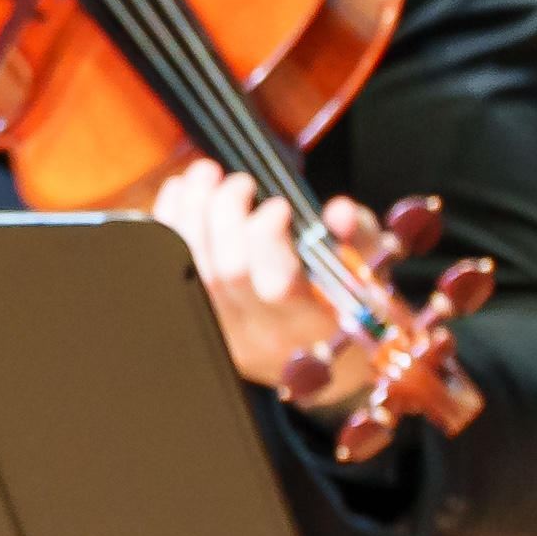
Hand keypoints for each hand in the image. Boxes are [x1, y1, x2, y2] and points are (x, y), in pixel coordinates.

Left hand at [150, 159, 377, 409]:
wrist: (322, 360)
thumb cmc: (346, 305)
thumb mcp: (367, 271)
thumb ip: (358, 239)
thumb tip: (339, 212)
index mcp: (311, 325)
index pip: (278, 284)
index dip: (268, 237)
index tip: (278, 205)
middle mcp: (260, 334)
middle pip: (226, 271)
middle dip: (226, 214)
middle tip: (240, 182)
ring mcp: (222, 330)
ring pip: (190, 267)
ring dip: (191, 211)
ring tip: (206, 175)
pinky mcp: (196, 318)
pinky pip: (169, 267)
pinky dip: (168, 224)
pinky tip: (180, 193)